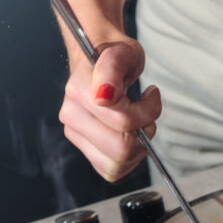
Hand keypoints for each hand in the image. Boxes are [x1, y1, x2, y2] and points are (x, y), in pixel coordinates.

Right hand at [58, 38, 162, 182]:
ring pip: (114, 165)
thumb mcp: (123, 52)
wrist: (98, 58)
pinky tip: (128, 138)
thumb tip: (104, 95)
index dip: (147, 113)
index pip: (124, 121)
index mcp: (79, 91)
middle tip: (146, 117)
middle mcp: (71, 114)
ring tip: (137, 128)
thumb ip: (113, 67)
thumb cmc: (114, 56)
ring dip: (135, 151)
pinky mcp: (82, 146)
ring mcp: (74, 132)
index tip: (150, 96)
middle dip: (142, 137)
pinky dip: (126, 160)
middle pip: (120, 149)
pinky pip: (109, 170)